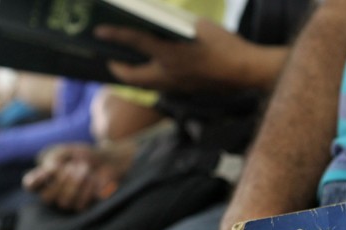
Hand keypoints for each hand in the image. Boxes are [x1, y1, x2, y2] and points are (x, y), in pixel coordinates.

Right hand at [23, 144, 130, 210]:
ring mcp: (67, 201)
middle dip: (61, 181)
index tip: (51, 169)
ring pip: (64, 202)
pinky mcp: (82, 206)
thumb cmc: (82, 155)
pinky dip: (87, 190)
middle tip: (73, 167)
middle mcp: (53, 192)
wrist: (106, 160)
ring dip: (76, 183)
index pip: (30, 185)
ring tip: (85, 169)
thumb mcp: (66, 151)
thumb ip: (54, 157)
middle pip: (46, 198)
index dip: (36, 180)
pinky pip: (79, 205)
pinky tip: (92, 179)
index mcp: (44, 177)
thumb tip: (49, 170)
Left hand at [95, 20, 286, 92]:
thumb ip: (175, 25)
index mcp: (170, 54)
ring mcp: (175, 86)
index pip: (136, 40)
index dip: (116, 34)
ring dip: (134, 75)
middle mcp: (168, 75)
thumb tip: (158, 22)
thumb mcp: (198, 26)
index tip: (99, 30)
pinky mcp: (184, 91)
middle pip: (132, 77)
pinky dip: (151, 78)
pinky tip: (154, 68)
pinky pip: (160, 86)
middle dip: (119, 68)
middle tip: (111, 58)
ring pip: (146, 84)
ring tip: (128, 63)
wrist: (246, 72)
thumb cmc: (225, 45)